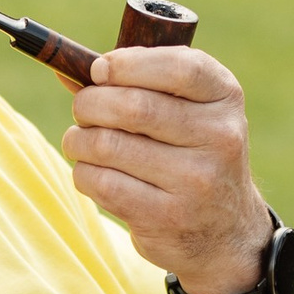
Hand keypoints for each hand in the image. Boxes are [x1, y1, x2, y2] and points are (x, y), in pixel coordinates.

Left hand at [63, 46, 273, 293]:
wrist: (224, 230)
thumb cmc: (191, 153)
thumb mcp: (189, 110)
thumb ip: (139, 83)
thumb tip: (67, 69)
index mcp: (226, 98)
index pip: (180, 68)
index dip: (127, 64)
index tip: (99, 70)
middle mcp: (219, 137)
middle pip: (133, 107)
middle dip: (90, 103)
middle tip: (82, 109)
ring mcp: (196, 181)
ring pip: (108, 145)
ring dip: (79, 140)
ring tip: (81, 142)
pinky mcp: (167, 216)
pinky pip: (102, 183)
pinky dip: (84, 173)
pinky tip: (92, 171)